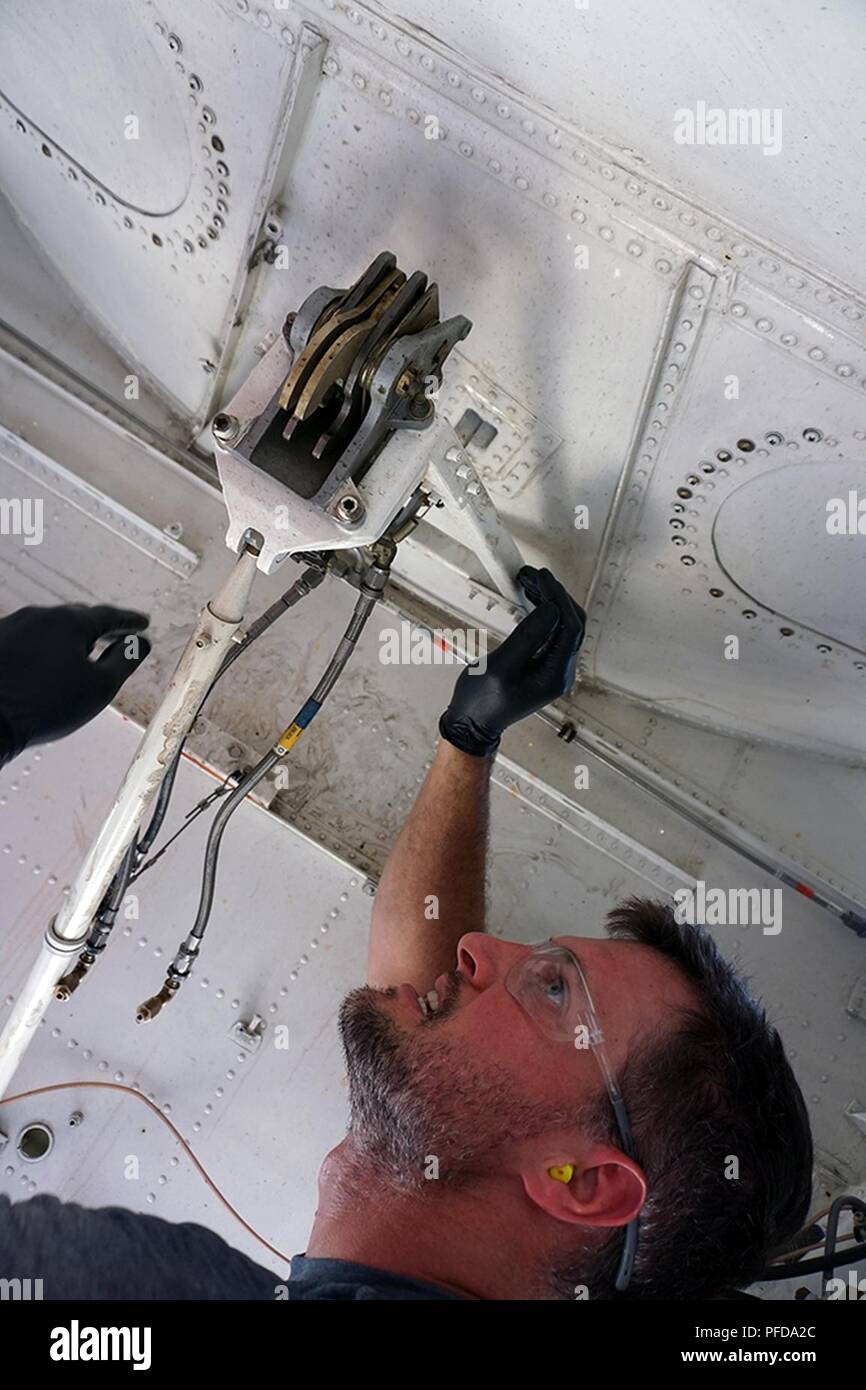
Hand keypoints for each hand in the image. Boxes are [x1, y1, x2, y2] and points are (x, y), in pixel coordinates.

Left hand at [0, 604, 150, 760]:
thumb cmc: (46, 706)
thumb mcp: (100, 687)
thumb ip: (125, 660)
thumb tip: (139, 643)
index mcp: (69, 622)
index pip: (109, 616)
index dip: (129, 621)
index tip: (142, 624)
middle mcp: (38, 616)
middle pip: (77, 618)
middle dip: (100, 627)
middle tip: (117, 636)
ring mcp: (11, 626)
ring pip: (50, 627)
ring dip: (69, 637)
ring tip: (81, 653)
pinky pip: (28, 638)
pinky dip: (44, 646)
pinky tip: (46, 663)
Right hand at [439, 566, 584, 756]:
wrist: (472, 723)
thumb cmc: (481, 701)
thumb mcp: (501, 665)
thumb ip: (528, 636)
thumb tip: (552, 610)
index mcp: (555, 675)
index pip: (569, 628)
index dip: (558, 598)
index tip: (542, 578)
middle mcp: (561, 672)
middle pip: (571, 625)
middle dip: (556, 596)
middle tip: (535, 576)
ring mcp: (554, 669)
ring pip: (563, 627)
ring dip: (551, 602)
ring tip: (531, 583)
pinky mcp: (544, 665)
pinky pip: (553, 634)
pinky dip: (544, 613)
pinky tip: (532, 601)